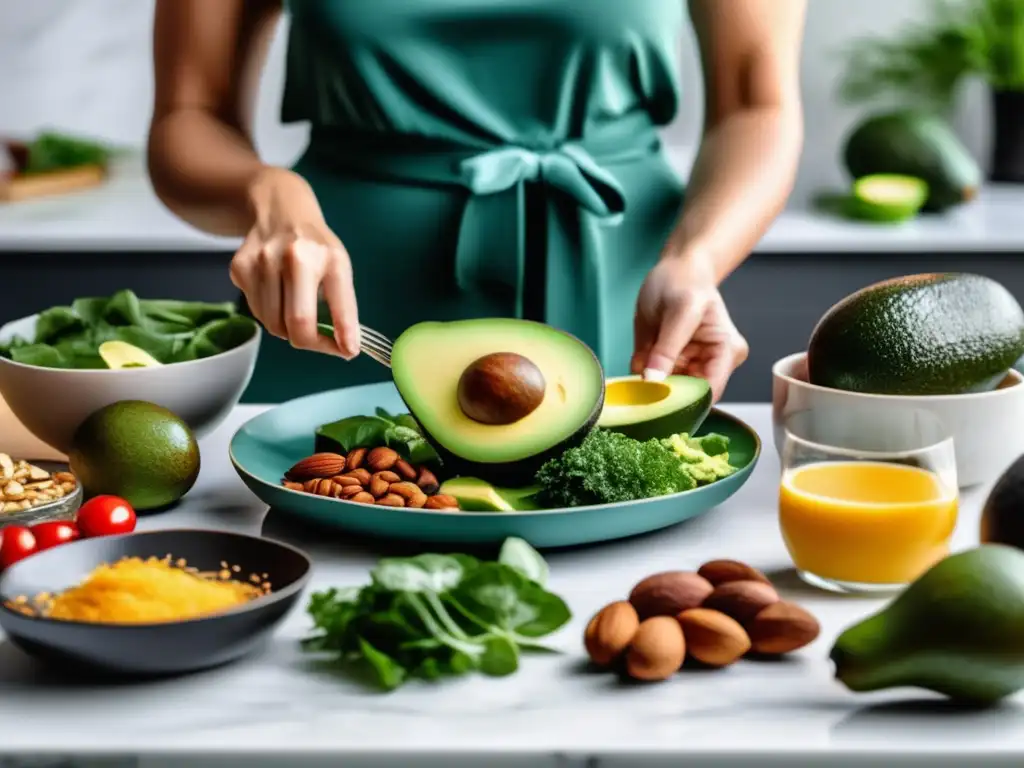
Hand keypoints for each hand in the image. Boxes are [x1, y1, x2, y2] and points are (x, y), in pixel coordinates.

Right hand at [229, 167, 359, 358]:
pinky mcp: (239, 267)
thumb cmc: (315, 245)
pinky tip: (276, 293)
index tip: (349, 351)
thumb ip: (343, 305)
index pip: (338, 305)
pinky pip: (256, 311)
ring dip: (287, 328)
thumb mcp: (338, 266)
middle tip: (319, 341)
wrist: (279, 209)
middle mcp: (294, 257)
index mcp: (328, 257)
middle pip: (298, 323)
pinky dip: (269, 313)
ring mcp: (262, 261)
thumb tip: (347, 347)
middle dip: (311, 342)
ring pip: (273, 324)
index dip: (344, 335)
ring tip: (295, 308)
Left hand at [632, 250, 747, 402]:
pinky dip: (640, 371)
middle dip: (662, 390)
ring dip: (647, 380)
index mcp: (726, 353)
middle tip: (644, 376)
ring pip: (665, 391)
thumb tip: (654, 380)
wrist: (674, 271)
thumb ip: (667, 348)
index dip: (685, 401)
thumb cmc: (685, 283)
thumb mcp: (679, 311)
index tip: (658, 399)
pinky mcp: (668, 366)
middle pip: (687, 397)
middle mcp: (710, 365)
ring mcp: (688, 367)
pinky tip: (640, 353)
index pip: (710, 392)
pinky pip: (650, 380)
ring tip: (645, 353)